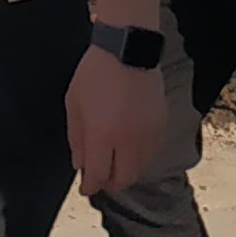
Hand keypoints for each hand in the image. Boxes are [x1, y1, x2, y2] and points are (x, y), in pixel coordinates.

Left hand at [68, 51, 170, 197]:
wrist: (128, 48)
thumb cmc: (95, 73)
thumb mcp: (74, 103)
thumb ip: (76, 138)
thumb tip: (80, 165)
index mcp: (102, 134)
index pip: (98, 175)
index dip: (90, 187)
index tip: (85, 188)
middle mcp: (128, 139)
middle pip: (123, 179)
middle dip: (109, 184)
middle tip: (100, 178)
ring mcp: (148, 133)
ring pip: (140, 169)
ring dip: (126, 171)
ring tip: (115, 163)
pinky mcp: (161, 124)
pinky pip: (152, 153)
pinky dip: (140, 158)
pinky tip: (130, 150)